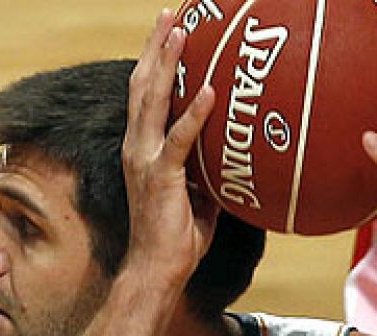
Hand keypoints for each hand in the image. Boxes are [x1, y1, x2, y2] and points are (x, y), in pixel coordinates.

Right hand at [122, 8, 218, 292]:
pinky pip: (179, 139)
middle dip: (156, 47)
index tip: (170, 31)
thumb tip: (240, 152)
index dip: (155, 61)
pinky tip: (207, 90)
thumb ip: (210, 166)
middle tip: (169, 14)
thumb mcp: (200, 192)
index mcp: (142, 148)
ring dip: (166, 64)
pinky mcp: (159, 177)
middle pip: (142, 86)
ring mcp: (145, 160)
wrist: (156, 270)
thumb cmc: (178, 237)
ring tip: (181, 32)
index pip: (145, 95)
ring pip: (151, 101)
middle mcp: (136, 147)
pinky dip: (193, 114)